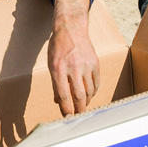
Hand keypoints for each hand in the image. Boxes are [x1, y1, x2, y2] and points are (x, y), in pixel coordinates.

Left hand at [49, 0, 100, 115]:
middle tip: (77, 117)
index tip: (67, 117)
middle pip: (79, 95)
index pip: (63, 94)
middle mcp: (73, 68)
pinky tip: (89, 94)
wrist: (71, 29)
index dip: (66, 108)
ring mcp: (86, 65)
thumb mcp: (51, 64)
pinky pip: (96, 83)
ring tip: (83, 106)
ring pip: (89, 91)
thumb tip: (59, 101)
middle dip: (79, 109)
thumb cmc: (58, 48)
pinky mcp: (95, 63)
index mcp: (59, 69)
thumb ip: (56, 83)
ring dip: (86, 102)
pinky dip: (93, 92)